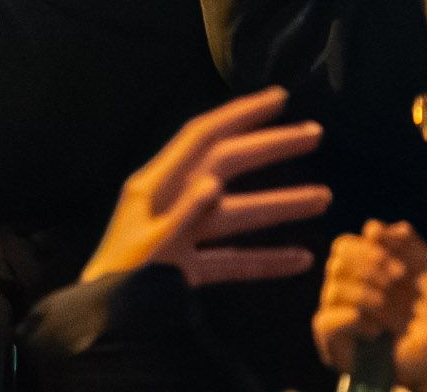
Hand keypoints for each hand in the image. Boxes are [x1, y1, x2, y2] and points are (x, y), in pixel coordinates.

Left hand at [80, 89, 330, 287]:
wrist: (103, 326)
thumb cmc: (120, 283)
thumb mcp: (151, 248)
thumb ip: (184, 216)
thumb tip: (215, 183)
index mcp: (154, 185)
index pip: (202, 137)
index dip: (240, 114)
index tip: (279, 99)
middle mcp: (170, 201)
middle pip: (227, 166)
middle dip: (271, 149)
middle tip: (315, 134)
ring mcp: (182, 234)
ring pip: (238, 214)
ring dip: (279, 206)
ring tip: (323, 198)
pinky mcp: (188, 268)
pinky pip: (232, 259)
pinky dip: (265, 260)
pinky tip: (300, 259)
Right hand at [315, 223, 426, 391]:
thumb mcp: (426, 268)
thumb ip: (403, 241)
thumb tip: (371, 226)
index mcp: (363, 270)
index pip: (344, 246)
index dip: (368, 250)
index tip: (401, 269)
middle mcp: (347, 289)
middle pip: (336, 262)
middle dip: (369, 269)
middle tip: (398, 282)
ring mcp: (339, 314)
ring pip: (334, 289)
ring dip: (367, 295)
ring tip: (392, 311)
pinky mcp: (335, 342)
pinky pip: (326, 321)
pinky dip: (353, 320)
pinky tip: (376, 329)